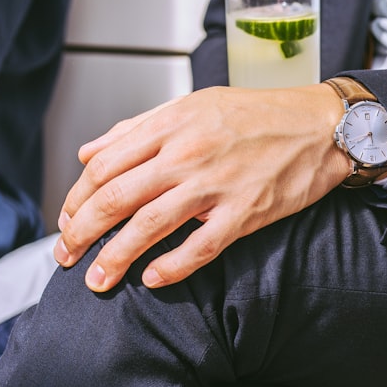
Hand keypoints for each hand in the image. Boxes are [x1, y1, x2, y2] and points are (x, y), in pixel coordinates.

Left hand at [54, 84, 349, 291]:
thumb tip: (89, 152)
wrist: (320, 126)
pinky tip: (152, 280)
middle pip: (116, 198)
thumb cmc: (259, 115)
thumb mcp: (193, 105)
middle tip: (66, 256)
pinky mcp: (245, 212)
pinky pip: (200, 247)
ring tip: (97, 280)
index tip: (67, 220)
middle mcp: (187, 153)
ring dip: (115, 258)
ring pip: (149, 225)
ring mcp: (216, 184)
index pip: (104, 166)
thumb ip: (138, 128)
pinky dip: (172, 268)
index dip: (76, 198)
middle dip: (81, 233)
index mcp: (171, 124)